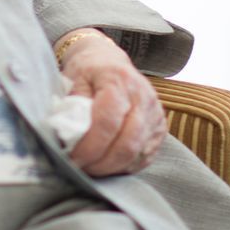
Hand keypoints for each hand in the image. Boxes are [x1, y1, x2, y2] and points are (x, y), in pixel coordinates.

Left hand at [56, 29, 167, 175]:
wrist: (109, 60)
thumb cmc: (87, 72)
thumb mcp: (73, 80)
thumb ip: (73, 108)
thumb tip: (69, 139)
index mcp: (118, 80)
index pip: (107, 122)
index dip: (89, 146)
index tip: (73, 158)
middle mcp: (143, 95)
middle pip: (126, 143)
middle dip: (101, 163)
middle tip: (81, 169)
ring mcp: (155, 111)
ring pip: (137, 153)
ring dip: (112, 167)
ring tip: (92, 167)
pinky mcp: (160, 126)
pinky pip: (145, 156)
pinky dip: (125, 166)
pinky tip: (108, 164)